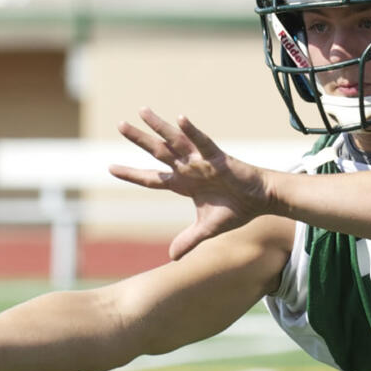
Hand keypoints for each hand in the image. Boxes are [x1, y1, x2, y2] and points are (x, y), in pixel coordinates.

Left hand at [110, 108, 270, 259]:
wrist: (260, 201)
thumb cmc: (235, 210)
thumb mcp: (206, 229)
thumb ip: (188, 240)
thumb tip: (172, 258)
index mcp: (182, 184)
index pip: (151, 178)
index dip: (131, 174)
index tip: (110, 168)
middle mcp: (187, 168)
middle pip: (157, 152)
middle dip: (139, 139)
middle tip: (120, 125)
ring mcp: (201, 161)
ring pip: (175, 140)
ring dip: (159, 126)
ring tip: (142, 111)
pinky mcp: (218, 157)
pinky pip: (203, 142)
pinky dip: (192, 131)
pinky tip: (180, 118)